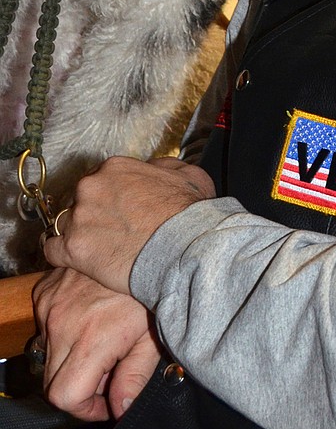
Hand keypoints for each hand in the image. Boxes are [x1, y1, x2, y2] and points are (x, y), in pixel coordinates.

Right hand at [34, 267, 160, 419]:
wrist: (145, 244)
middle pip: (51, 383)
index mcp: (91, 339)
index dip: (85, 408)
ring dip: (70, 359)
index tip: (105, 400)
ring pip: (47, 355)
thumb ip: (135, 378)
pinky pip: (44, 328)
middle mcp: (62, 323)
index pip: (64, 397)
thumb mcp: (153, 337)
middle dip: (79, 386)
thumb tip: (119, 410)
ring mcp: (50, 305)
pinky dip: (62, 333)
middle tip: (109, 368)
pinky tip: (90, 320)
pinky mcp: (44, 291)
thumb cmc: (151, 291)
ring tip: (102, 339)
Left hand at [43, 155, 215, 292]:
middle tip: (111, 232)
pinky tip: (77, 261)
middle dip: (92, 214)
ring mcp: (79, 217)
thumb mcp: (188, 174)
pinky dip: (62, 256)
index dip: (108, 197)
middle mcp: (90, 186)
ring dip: (78, 234)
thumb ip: (163, 166)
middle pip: (80, 200)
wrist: (185, 247)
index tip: (118, 211)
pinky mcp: (72, 248)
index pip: (99, 180)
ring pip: (65, 224)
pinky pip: (52, 251)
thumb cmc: (189, 213)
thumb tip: (152, 168)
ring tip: (97, 250)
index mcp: (114, 168)